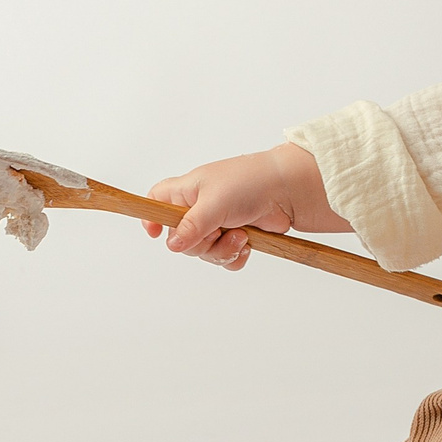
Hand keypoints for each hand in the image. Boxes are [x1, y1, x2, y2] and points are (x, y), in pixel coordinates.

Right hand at [145, 144, 343, 269]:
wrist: (289, 190)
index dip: (153, 217)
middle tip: (217, 232)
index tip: (156, 233)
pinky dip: (234, 256)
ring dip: (222, 250)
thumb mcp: (214, 203)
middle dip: (200, 243)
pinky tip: (247, 245)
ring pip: (204, 252)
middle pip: (181, 239)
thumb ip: (191, 226)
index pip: (157, 201)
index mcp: (188, 191)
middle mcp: (200, 207)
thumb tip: (172, 245)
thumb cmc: (249, 183)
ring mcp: (219, 223)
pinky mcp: (237, 236)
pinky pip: (224, 258)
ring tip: (241, 236)